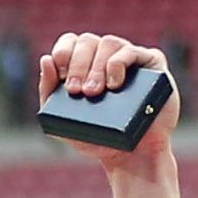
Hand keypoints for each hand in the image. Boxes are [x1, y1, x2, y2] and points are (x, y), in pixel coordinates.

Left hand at [40, 32, 180, 173]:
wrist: (132, 156)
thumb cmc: (97, 138)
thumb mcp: (63, 121)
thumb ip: (49, 93)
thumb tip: (45, 59)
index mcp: (85, 63)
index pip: (70, 42)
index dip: (63, 52)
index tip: (62, 74)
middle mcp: (107, 56)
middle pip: (87, 41)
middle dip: (78, 64)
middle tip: (77, 91)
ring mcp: (130, 58)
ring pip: (109, 42)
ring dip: (96, 66)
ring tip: (94, 93)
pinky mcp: (152, 63)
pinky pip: (132, 51)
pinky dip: (118, 64)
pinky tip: (114, 85)